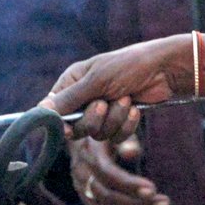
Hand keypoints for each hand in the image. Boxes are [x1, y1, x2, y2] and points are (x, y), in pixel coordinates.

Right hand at [44, 35, 191, 142]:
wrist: (164, 71)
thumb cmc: (128, 67)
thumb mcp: (96, 81)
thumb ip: (69, 98)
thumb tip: (40, 109)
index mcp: (72, 82)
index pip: (54, 108)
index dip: (60, 121)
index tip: (68, 128)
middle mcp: (84, 98)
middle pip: (75, 127)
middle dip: (93, 119)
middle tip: (103, 104)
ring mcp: (102, 111)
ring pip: (97, 134)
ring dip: (114, 119)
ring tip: (126, 99)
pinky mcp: (119, 122)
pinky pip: (115, 137)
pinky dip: (126, 125)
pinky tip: (135, 109)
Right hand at [71, 136, 168, 204]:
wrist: (85, 144)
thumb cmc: (110, 135)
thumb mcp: (118, 131)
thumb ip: (126, 140)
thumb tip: (132, 152)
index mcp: (90, 154)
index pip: (107, 174)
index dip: (130, 185)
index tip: (153, 189)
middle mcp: (83, 176)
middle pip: (107, 198)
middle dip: (137, 204)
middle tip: (164, 202)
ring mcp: (84, 192)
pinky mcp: (91, 204)